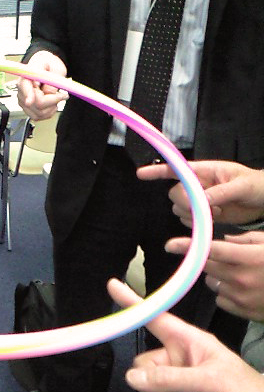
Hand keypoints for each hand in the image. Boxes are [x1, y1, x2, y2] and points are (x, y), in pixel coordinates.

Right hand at [17, 51, 68, 120]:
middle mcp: (22, 90)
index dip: (28, 95)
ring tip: (56, 97)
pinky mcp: (27, 109)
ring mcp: (23, 101)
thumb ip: (52, 78)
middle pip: (36, 104)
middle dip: (53, 101)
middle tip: (62, 94)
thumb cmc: (48, 64)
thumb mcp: (55, 66)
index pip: (25, 87)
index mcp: (26, 77)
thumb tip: (49, 92)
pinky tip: (51, 104)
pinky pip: (38, 117)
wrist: (45, 67)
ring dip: (51, 108)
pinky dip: (48, 113)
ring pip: (38, 113)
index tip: (29, 101)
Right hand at [107, 279, 263, 391]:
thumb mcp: (207, 381)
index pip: (155, 317)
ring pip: (145, 385)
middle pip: (142, 364)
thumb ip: (168, 379)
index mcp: (186, 339)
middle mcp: (175, 354)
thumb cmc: (240, 391)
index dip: (133, 302)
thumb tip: (130, 378)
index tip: (113, 284)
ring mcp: (173, 375)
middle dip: (155, 386)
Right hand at [137, 160, 263, 226]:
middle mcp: (198, 184)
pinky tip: (214, 219)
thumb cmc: (257, 185)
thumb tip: (202, 200)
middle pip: (175, 193)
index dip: (158, 171)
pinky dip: (197, 223)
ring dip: (193, 214)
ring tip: (216, 212)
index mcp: (206, 171)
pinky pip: (187, 220)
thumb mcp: (243, 185)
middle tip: (206, 207)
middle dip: (186, 203)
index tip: (140, 174)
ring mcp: (199, 200)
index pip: (177, 169)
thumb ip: (222, 192)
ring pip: (179, 208)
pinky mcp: (203, 214)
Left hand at [165, 232, 263, 320]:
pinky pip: (221, 301)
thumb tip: (225, 241)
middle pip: (206, 268)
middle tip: (225, 260)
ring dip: (219, 278)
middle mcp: (242, 279)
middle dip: (209, 261)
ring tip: (241, 276)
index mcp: (250, 258)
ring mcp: (242, 297)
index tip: (170, 246)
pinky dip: (226, 295)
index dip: (188, 246)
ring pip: (212, 284)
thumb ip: (246, 240)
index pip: (212, 250)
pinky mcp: (244, 312)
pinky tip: (243, 290)